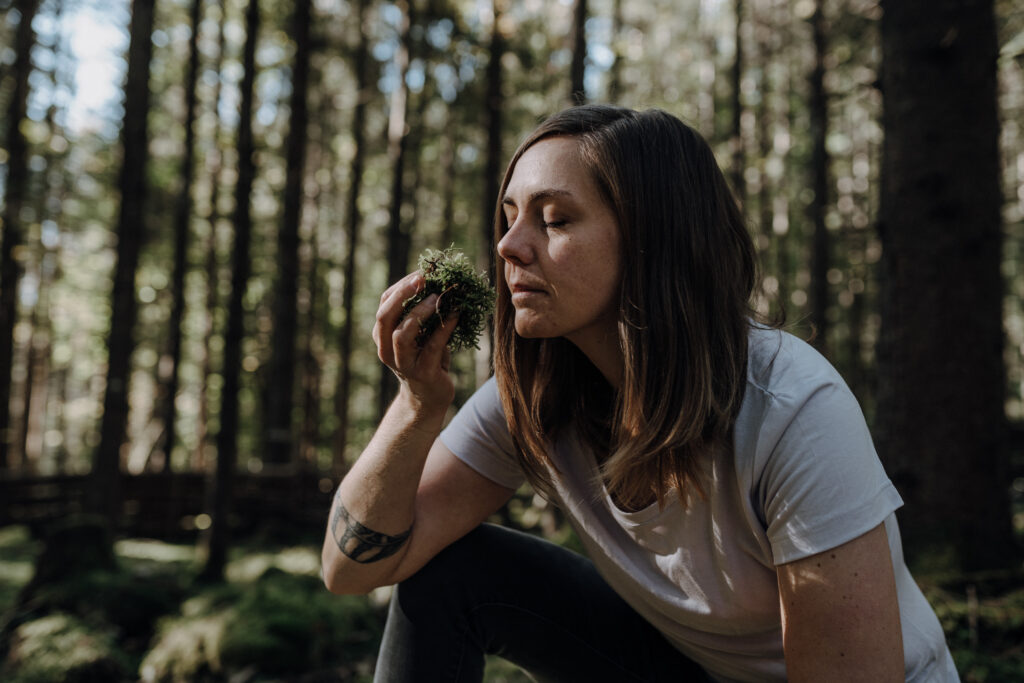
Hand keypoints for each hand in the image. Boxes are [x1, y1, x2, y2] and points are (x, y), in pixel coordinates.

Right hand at [373, 272, 459, 416]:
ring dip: (420, 312)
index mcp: (382, 336)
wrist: (429, 398)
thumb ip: (422, 314)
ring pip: (402, 333)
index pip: (384, 304)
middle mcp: (386, 349)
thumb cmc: (426, 359)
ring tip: (437, 297)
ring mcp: (403, 363)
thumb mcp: (419, 335)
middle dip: (402, 294)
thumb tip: (441, 282)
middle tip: (422, 278)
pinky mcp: (422, 373)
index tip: (421, 272)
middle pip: (385, 316)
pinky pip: (433, 346)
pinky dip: (444, 327)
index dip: (401, 286)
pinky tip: (456, 314)